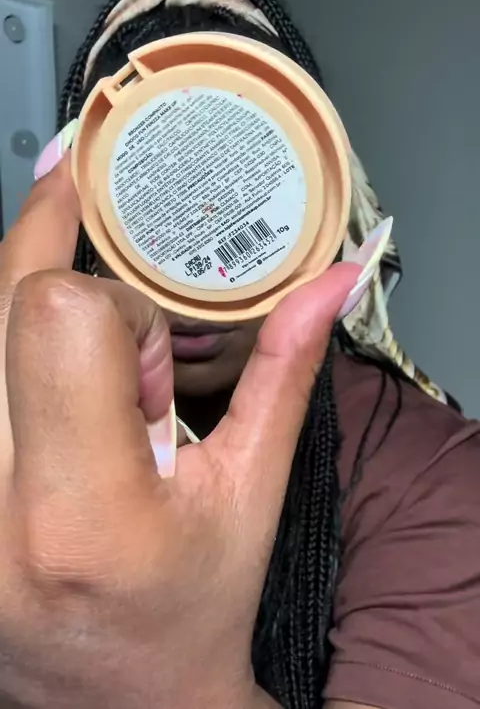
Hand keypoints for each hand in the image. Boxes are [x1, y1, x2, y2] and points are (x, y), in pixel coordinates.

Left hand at [0, 158, 359, 708]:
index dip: (119, 311)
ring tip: (82, 382)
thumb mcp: (251, 491)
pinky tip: (47, 397)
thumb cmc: (195, 605)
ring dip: (30, 326)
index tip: (149, 362)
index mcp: (87, 509)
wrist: (120, 701)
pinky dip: (7, 360)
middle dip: (69, 295)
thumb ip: (285, 373)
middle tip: (116, 331)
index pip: (64, 315)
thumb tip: (332, 281)